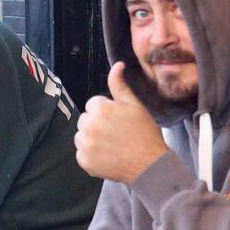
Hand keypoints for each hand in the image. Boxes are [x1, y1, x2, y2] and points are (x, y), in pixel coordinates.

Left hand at [75, 62, 168, 182]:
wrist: (148, 164)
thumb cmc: (144, 133)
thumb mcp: (134, 105)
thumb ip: (119, 85)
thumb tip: (117, 65)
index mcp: (99, 109)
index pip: (93, 104)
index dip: (107, 111)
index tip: (118, 120)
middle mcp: (88, 126)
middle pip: (85, 119)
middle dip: (96, 123)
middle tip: (115, 133)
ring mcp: (85, 145)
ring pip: (81, 135)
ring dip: (91, 138)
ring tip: (110, 144)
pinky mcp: (84, 161)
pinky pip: (81, 153)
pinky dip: (91, 154)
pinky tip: (106, 155)